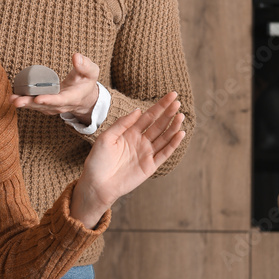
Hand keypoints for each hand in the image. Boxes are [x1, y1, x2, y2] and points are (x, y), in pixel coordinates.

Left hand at [10, 53, 99, 123]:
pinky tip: (14, 96)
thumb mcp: (91, 72)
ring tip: (12, 99)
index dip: (49, 100)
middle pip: (44, 106)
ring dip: (24, 103)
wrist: (84, 98)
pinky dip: (24, 101)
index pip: (60, 100)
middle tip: (17, 101)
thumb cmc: (86, 82)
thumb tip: (76, 56)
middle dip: (30, 103)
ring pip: (37, 106)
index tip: (38, 98)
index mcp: (72, 97)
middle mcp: (61, 105)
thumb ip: (85, 65)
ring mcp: (52, 107)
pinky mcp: (45, 106)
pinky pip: (34, 104)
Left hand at [70, 92, 185, 226]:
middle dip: (168, 113)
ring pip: (163, 137)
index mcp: (129, 132)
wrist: (97, 184)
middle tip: (177, 101)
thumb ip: (122, 124)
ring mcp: (146, 153)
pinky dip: (173, 144)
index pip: (148, 116)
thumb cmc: (98, 161)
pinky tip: (180, 133)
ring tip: (180, 115)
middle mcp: (140, 141)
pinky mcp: (150, 166)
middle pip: (158, 124)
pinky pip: (164, 153)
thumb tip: (138, 110)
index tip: (171, 95)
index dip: (159, 106)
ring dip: (173, 127)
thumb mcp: (106, 137)